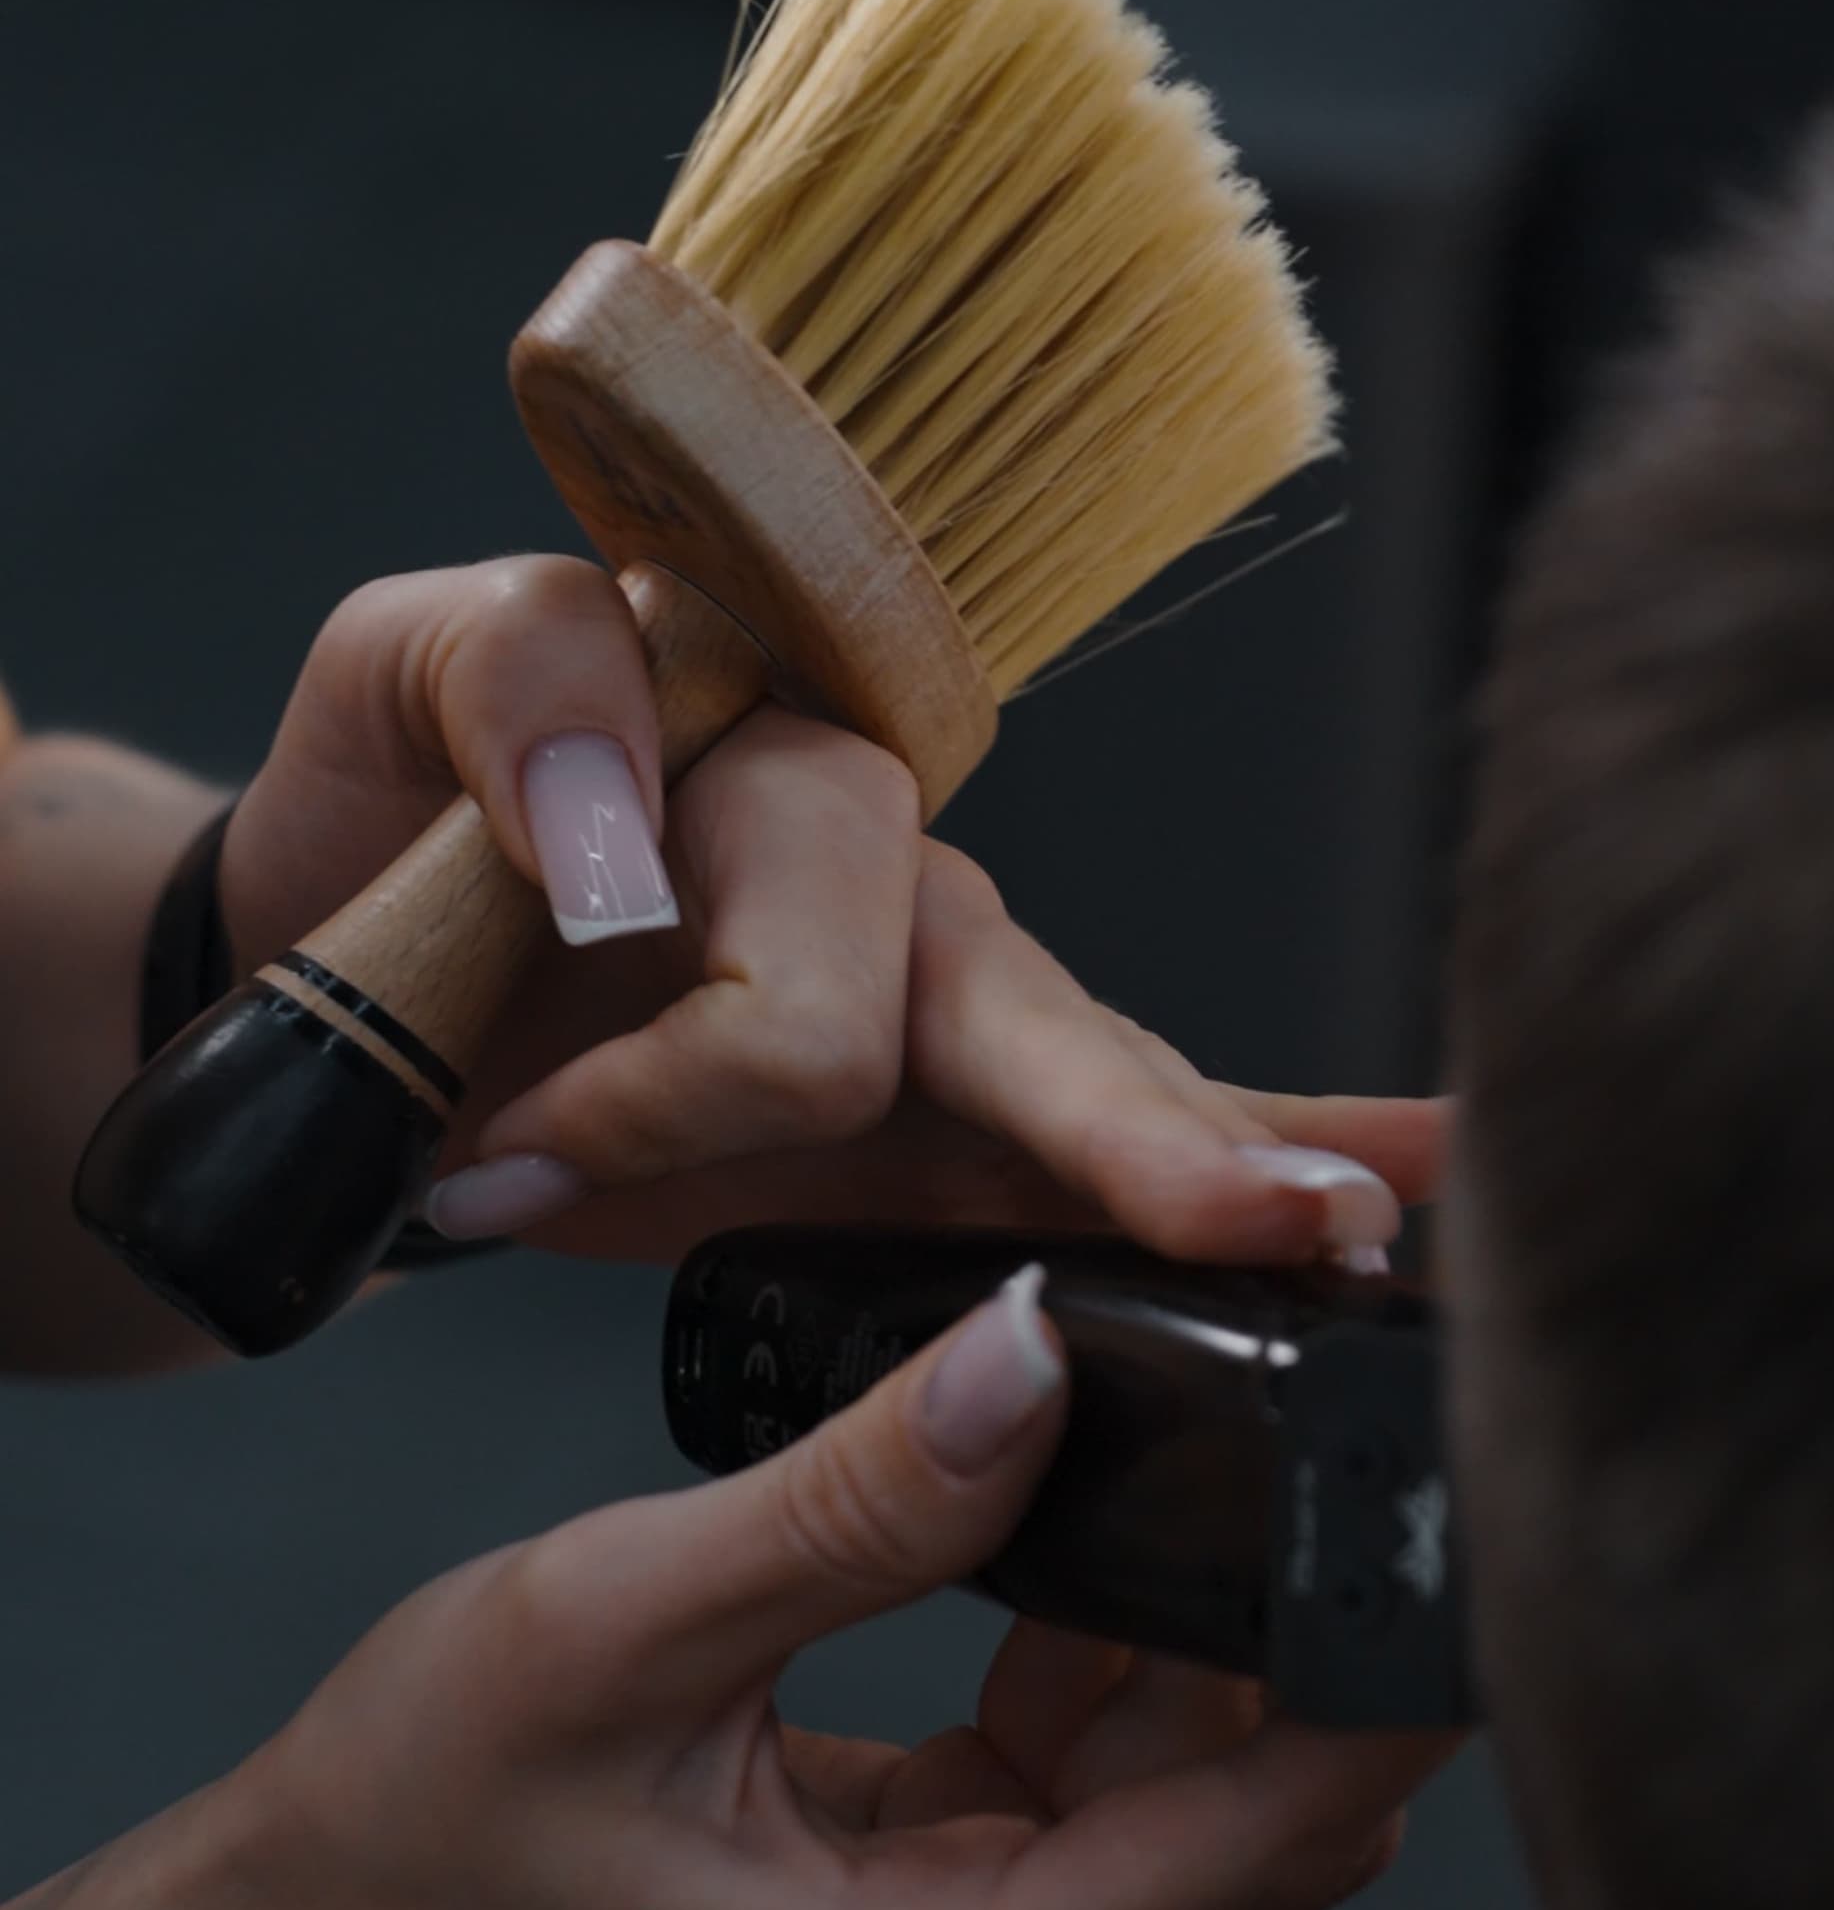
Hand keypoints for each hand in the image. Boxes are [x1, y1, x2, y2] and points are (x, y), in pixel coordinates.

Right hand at [198, 1277, 1450, 1909]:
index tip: (1447, 1492)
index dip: (1386, 1671)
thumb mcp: (616, 1626)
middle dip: (1322, 1624)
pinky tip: (1091, 1512)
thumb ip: (854, 1504)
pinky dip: (1126, 1648)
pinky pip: (1114, 1773)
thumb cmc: (418, 1822)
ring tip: (1214, 1429)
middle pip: (1278, 1823)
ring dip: (1222, 1625)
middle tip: (1338, 1407)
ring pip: (1210, 1789)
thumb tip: (1042, 1350)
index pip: (1274, 1842)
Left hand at [220, 556, 1446, 1268]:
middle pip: (1046, 1031)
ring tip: (1354, 1234)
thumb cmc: (386, 810)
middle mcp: (898, 879)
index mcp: (794, 760)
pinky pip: (1130, 1125)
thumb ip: (519, 681)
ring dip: (1214, 1177)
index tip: (499, 1175)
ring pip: (1118, 1094)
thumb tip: (630, 825)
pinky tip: (1415, 1177)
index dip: (670, 1097)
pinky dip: (1266, 1153)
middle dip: (1143, 1145)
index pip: (807, 984)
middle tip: (1267, 1229)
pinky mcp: (945, 1121)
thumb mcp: (395, 675)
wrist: (343, 954)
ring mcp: (943, 1001)